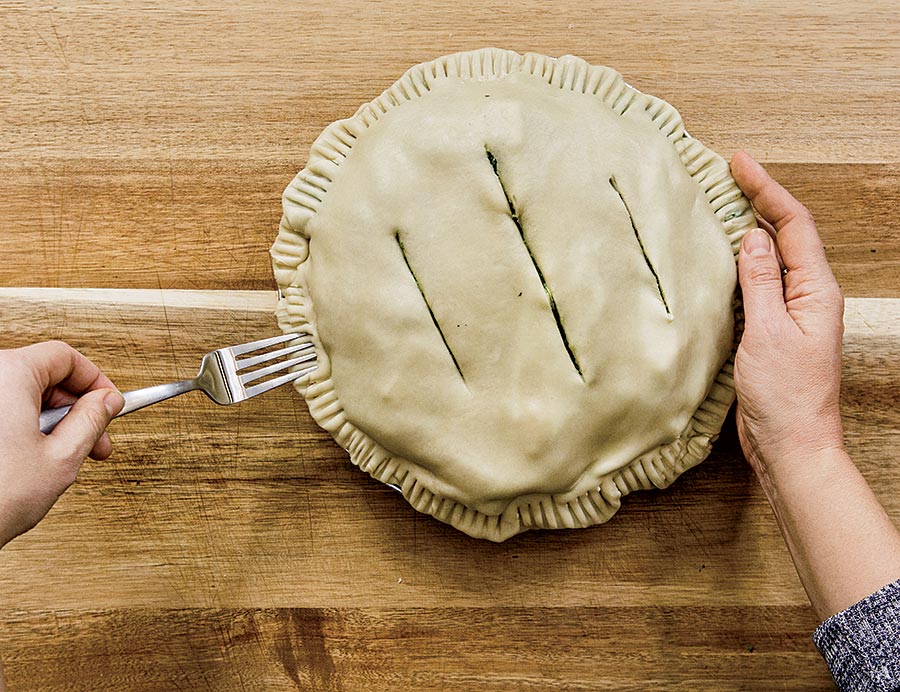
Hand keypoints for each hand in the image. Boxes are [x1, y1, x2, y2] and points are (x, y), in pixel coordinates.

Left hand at [0, 341, 123, 547]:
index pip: (65, 357)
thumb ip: (92, 420)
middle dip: (76, 409)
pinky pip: (3, 409)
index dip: (96, 382)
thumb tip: (107, 401)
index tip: (110, 404)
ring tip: (62, 457)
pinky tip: (33, 458)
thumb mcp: (62, 457)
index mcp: (8, 375)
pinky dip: (23, 427)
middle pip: (44, 375)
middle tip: (95, 440)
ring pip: (23, 395)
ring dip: (51, 422)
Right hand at [730, 151, 844, 481]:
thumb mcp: (769, 334)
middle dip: (758, 200)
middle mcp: (807, 297)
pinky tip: (718, 260)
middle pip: (785, 235)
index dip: (767, 189)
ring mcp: (790, 314)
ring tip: (718, 207)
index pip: (793, 225)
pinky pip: (756, 286)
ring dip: (746, 230)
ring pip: (768, 259)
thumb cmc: (787, 398)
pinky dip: (737, 265)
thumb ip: (760, 283)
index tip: (739, 163)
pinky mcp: (771, 331)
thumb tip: (751, 237)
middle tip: (725, 176)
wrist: (790, 446)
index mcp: (816, 292)